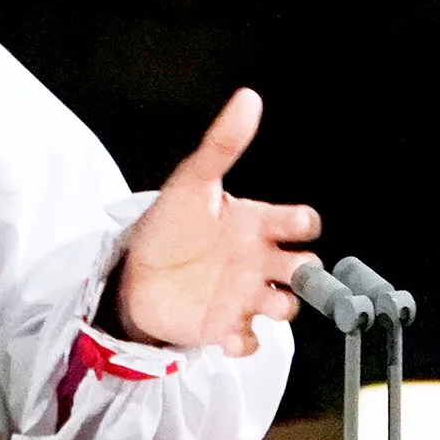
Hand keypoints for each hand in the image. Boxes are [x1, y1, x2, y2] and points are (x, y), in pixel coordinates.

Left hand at [116, 89, 320, 356]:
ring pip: (285, 307)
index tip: (288, 223)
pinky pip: (251, 341)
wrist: (131, 271)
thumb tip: (248, 98)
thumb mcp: (192, 180)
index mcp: (256, 224)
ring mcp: (244, 295)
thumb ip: (222, 143)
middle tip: (287, 270)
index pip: (303, 223)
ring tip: (255, 300)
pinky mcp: (224, 326)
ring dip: (278, 306)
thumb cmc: (167, 225)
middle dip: (307, 274)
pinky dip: (246, 341)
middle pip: (307, 270)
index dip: (302, 223)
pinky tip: (228, 331)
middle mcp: (258, 260)